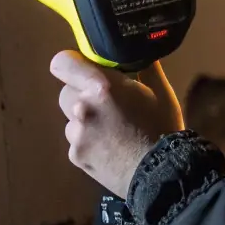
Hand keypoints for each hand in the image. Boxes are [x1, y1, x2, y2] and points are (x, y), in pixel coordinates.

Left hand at [50, 51, 185, 196]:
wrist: (161, 174)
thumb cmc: (162, 127)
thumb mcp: (160, 92)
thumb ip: (143, 67)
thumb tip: (136, 50)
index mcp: (100, 86)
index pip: (62, 63)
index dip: (72, 65)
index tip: (85, 70)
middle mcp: (81, 107)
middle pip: (66, 91)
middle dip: (82, 94)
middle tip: (106, 104)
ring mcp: (76, 134)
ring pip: (71, 118)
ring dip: (85, 121)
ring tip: (111, 132)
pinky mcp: (75, 156)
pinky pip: (76, 141)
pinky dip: (88, 142)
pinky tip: (110, 150)